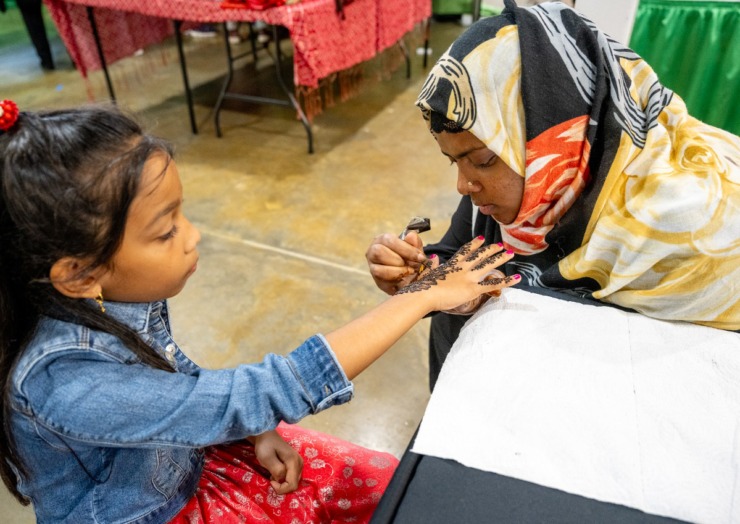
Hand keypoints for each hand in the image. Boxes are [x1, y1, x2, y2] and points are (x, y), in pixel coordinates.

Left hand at [249, 430, 302, 493]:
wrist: (266, 436)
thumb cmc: (265, 446)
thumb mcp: (267, 458)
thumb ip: (276, 470)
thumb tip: (282, 480)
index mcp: (294, 461)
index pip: (292, 484)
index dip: (281, 488)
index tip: (270, 481)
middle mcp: (300, 463)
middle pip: (294, 485)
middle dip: (282, 486)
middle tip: (271, 478)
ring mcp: (299, 463)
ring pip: (293, 482)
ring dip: (283, 483)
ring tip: (273, 474)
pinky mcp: (296, 464)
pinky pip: (292, 478)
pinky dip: (284, 479)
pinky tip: (277, 473)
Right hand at [366, 231, 428, 293]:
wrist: (414, 276)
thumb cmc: (411, 258)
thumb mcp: (415, 249)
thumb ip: (414, 242)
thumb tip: (411, 236)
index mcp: (383, 240)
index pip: (389, 240)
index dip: (405, 249)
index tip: (420, 257)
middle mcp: (373, 251)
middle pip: (378, 251)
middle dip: (398, 260)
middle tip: (412, 266)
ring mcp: (373, 267)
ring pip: (378, 269)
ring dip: (397, 271)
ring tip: (409, 272)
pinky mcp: (377, 281)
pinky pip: (382, 281)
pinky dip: (395, 280)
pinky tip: (404, 278)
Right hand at [396, 237, 518, 311]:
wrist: (425, 294)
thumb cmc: (424, 286)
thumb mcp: (428, 272)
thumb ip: (433, 264)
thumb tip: (434, 257)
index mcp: (452, 264)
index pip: (465, 251)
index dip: (474, 245)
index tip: (481, 239)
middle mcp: (463, 268)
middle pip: (480, 256)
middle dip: (491, 250)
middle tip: (500, 245)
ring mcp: (469, 277)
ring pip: (489, 265)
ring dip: (500, 259)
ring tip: (510, 253)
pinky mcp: (474, 289)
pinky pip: (494, 284)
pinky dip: (507, 281)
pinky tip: (517, 278)